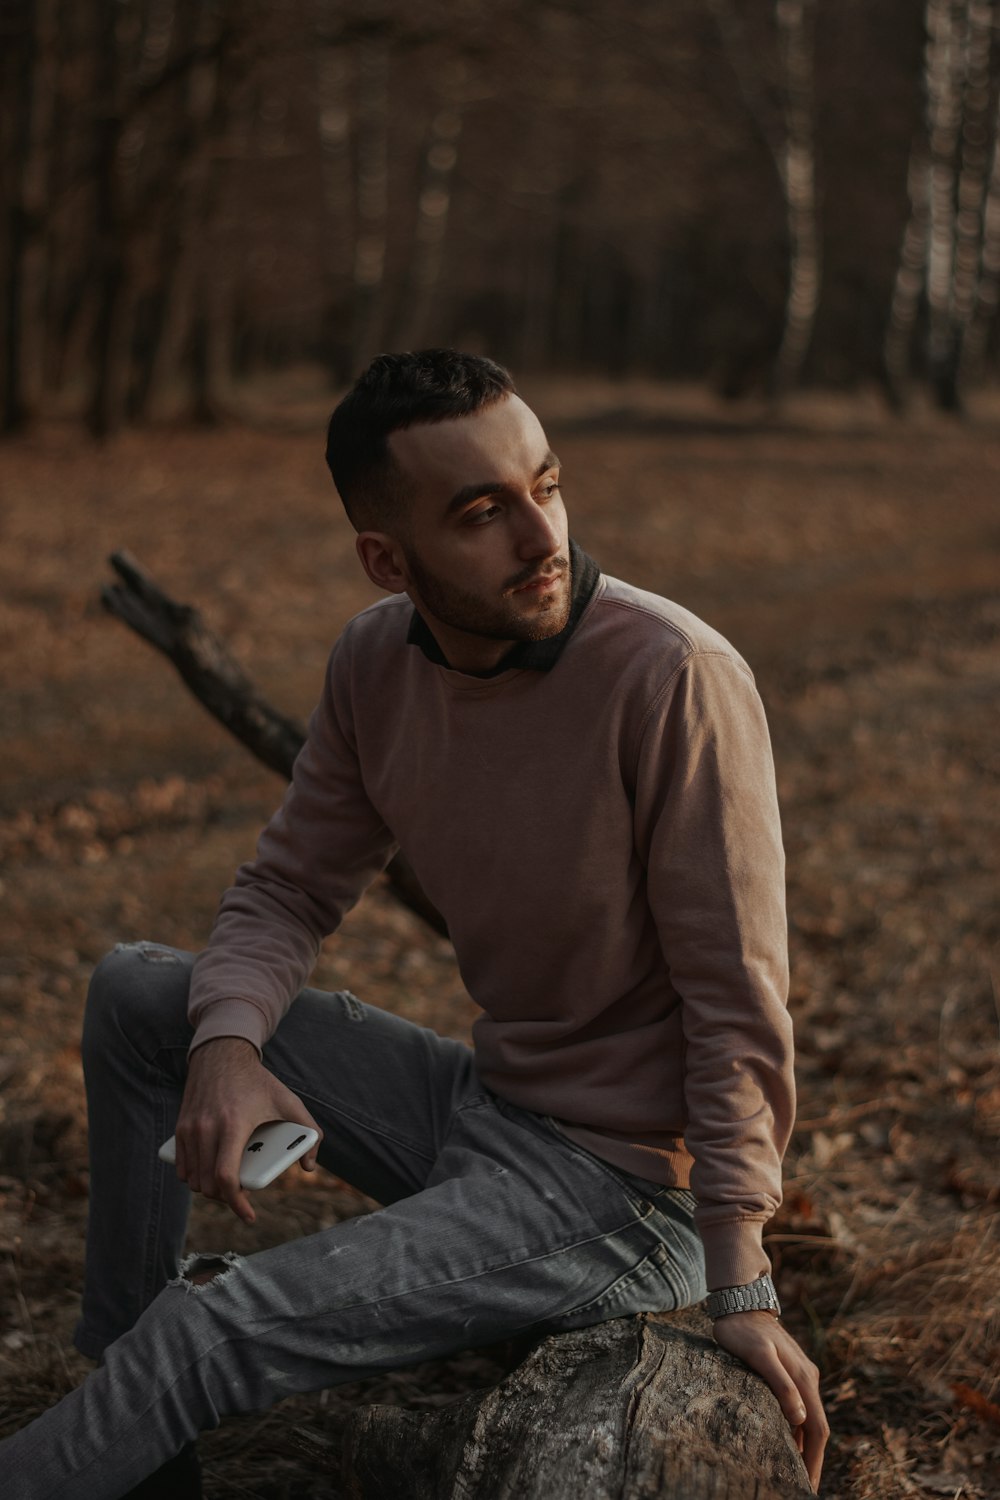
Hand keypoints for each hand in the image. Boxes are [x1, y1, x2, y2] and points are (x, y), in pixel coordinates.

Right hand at [174, 1037, 321, 1224]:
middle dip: (225, 1199)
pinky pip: (182, 1167)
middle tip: (241, 1197)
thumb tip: (310, 1166)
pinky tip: (209, 1175)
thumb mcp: (289, 1101)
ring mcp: (190, 1129)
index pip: (226, 1177)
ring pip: (192, 1179)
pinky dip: (194, 1178)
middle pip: (208, 1185)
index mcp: (234, 1125)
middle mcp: (207, 1129)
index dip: (236, 1204)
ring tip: (227, 1188)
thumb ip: (309, 1131)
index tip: (249, 1215)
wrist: (222, 1054)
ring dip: (209, 1190)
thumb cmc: (258, 1081)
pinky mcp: (180, 1127)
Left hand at [712, 1311, 828, 1491]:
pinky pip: (799, 1407)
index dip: (815, 1460)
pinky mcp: (790, 1371)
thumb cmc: (743, 1330)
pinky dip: (798, 1430)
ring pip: (809, 1418)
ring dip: (806, 1446)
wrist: (740, 1301)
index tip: (808, 1486)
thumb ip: (780, 1384)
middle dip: (813, 1460)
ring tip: (795, 1473)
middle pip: (817, 1427)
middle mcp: (808, 1378)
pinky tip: (787, 1441)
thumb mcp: (758, 1356)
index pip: (817, 1429)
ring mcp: (801, 1374)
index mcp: (804, 1379)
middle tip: (803, 1487)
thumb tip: (799, 1418)